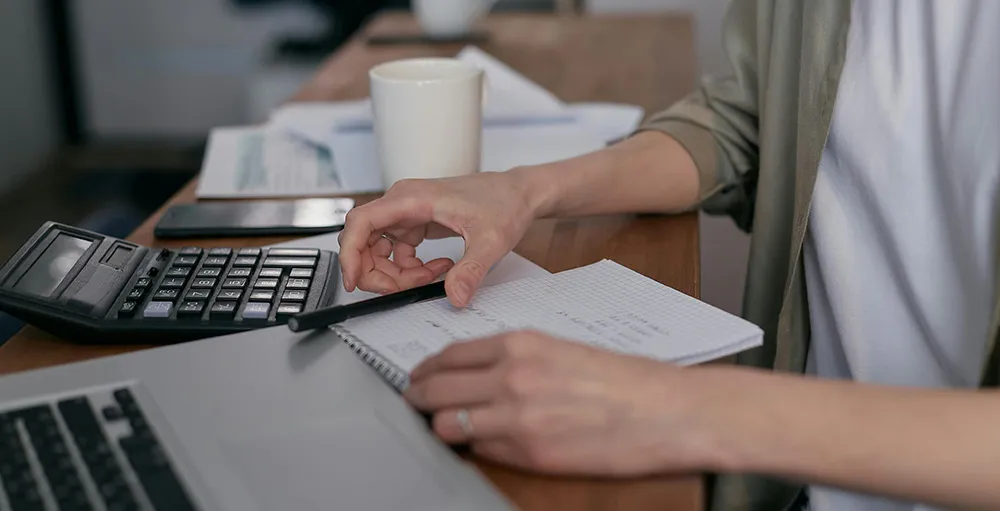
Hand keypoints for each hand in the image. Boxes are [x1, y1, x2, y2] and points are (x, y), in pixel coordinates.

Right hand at [338, 171, 537, 306]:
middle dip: (377, 272)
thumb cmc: (504, 203)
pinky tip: (438, 269)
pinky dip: (410, 268)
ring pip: (379, 249)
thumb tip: (455, 297)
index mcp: (411, 198)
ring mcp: (408, 213)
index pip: (361, 222)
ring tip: (431, 278)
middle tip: (401, 290)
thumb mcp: (491, 241)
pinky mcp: (416, 222)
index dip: (350, 253)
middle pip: (364, 240)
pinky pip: (397, 251)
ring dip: (396, 273)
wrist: (518, 193)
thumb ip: (471, 270)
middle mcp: (403, 202)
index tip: (354, 281)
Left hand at [404, 331, 711, 476]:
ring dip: (441, 426)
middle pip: (436, 389)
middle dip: (419, 397)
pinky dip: (475, 448)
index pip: (449, 356)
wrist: (665, 411)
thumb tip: (478, 373)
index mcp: (521, 345)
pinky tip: (481, 443)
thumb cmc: (624, 380)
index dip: (426, 369)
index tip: (419, 376)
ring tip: (443, 427)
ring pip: (447, 424)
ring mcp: (517, 418)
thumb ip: (516, 359)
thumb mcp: (562, 350)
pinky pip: (481, 451)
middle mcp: (511, 377)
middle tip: (415, 403)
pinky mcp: (530, 454)